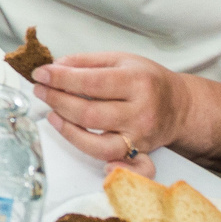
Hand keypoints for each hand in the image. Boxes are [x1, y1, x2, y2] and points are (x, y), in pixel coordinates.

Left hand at [34, 50, 187, 168]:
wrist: (180, 106)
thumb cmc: (149, 80)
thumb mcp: (121, 59)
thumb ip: (87, 62)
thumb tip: (55, 67)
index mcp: (137, 82)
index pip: (90, 82)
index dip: (60, 79)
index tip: (41, 73)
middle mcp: (140, 111)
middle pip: (89, 113)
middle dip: (57, 101)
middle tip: (40, 90)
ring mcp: (139, 136)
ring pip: (96, 142)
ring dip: (67, 129)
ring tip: (52, 114)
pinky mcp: (137, 153)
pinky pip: (114, 162)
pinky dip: (99, 161)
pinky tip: (79, 143)